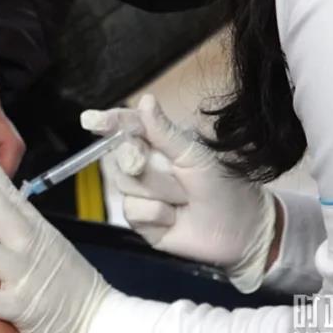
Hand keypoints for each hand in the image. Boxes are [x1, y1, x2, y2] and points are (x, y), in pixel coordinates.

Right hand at [81, 94, 277, 292]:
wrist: (241, 231)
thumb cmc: (224, 186)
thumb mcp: (196, 155)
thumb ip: (165, 132)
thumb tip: (145, 100)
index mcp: (158, 143)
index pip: (125, 127)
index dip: (107, 122)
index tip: (90, 121)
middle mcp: (144, 165)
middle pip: (119, 157)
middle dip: (142, 163)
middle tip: (173, 172)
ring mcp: (140, 193)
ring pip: (126, 185)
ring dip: (162, 192)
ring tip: (186, 199)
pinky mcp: (140, 220)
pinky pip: (133, 211)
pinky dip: (160, 215)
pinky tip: (177, 219)